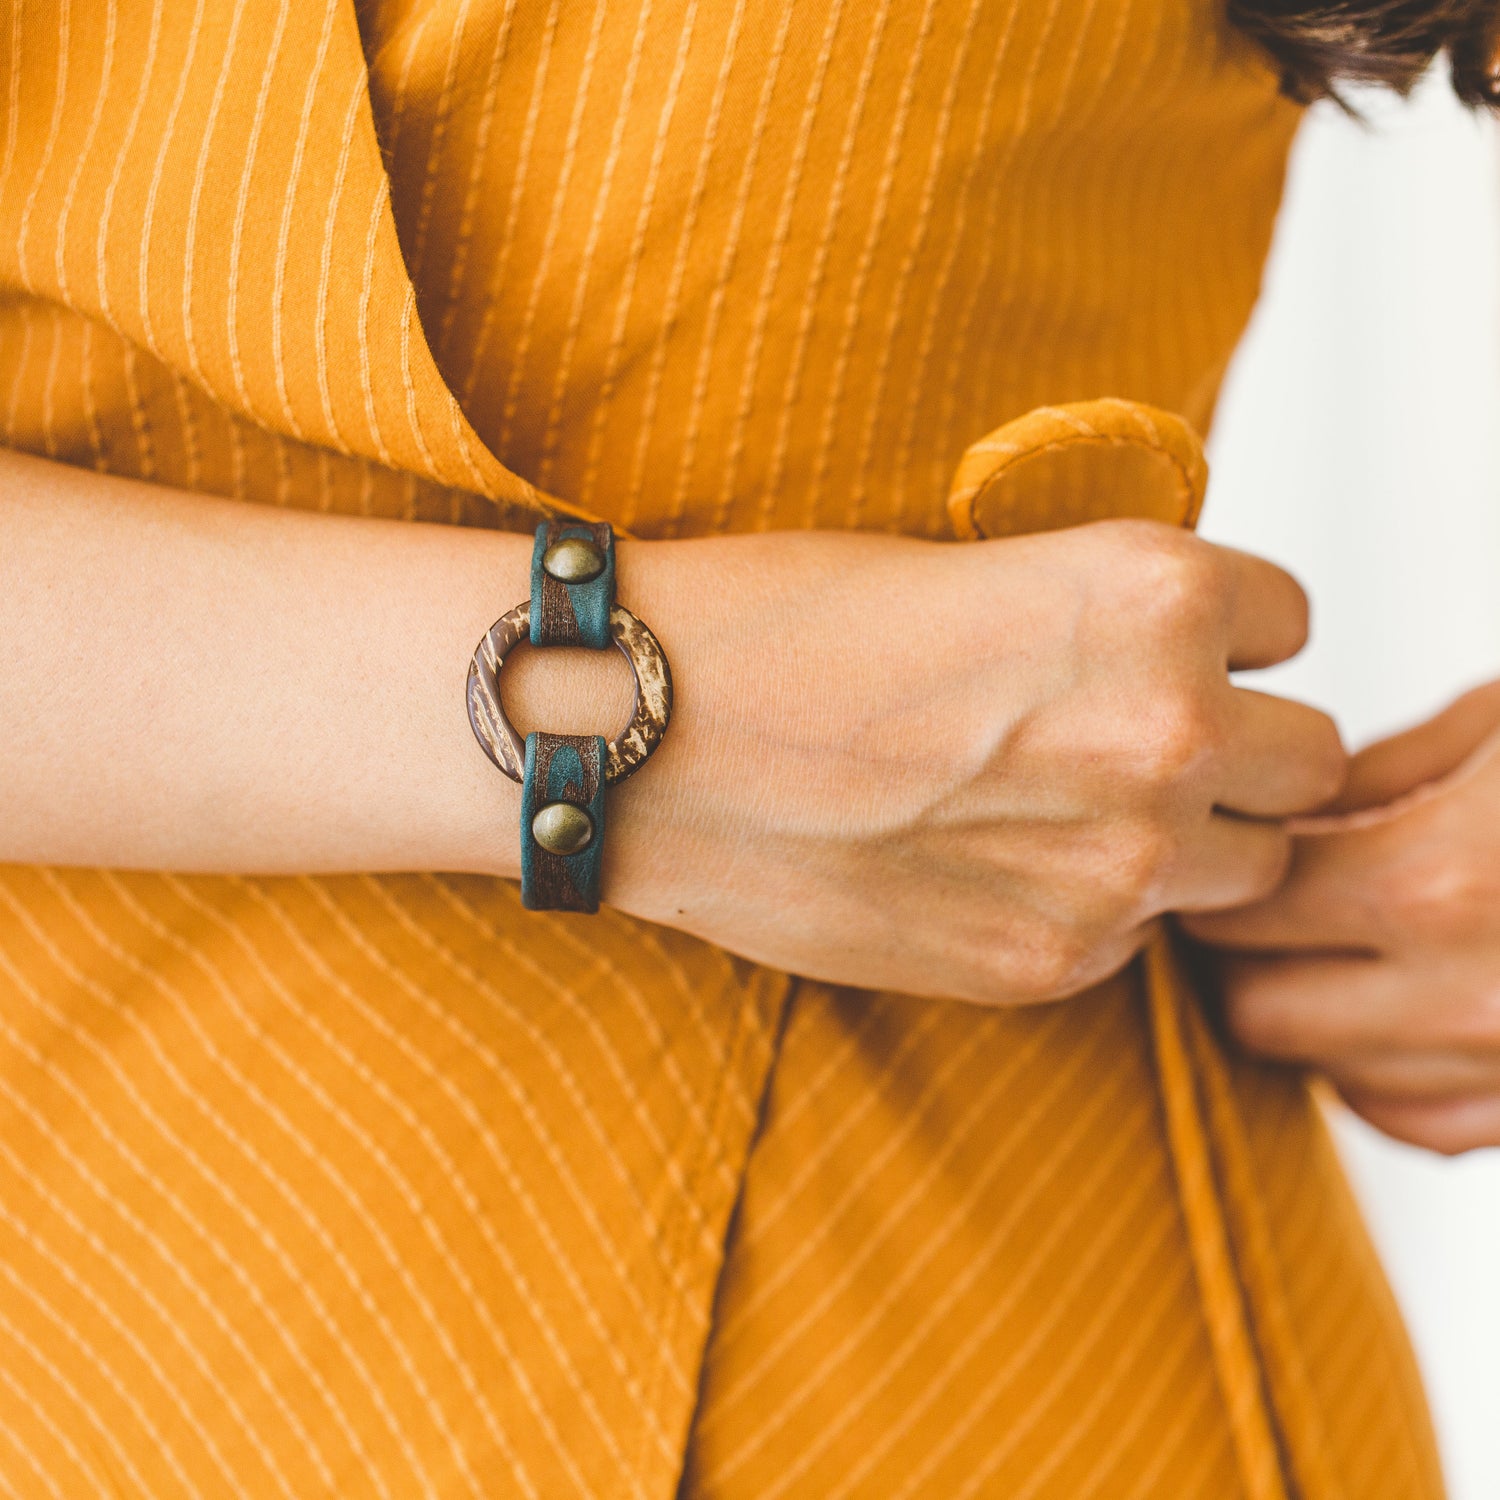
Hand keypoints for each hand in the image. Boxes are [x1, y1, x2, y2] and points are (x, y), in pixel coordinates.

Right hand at [596, 520, 1343, 1004]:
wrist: (645, 736)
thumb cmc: (780, 623)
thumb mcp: (974, 565)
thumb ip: (1110, 621)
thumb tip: (1185, 664)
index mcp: (1153, 597)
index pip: (1293, 621)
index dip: (1228, 634)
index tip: (1167, 648)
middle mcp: (1166, 733)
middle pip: (1308, 759)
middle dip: (1238, 748)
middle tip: (1130, 738)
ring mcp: (1116, 866)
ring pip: (1246, 866)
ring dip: (1187, 839)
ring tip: (1062, 808)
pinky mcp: (1050, 961)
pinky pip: (1139, 937)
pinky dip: (1093, 905)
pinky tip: (987, 864)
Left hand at [1182, 681, 1499, 1153]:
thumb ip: (1382, 776)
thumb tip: (1290, 817)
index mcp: (1441, 882)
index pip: (1242, 914)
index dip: (1216, 879)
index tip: (1222, 852)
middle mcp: (1475, 1001)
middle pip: (1260, 1016)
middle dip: (1243, 956)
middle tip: (1260, 902)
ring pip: (1330, 1079)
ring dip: (1313, 1016)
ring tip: (1342, 945)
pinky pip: (1416, 1124)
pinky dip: (1385, 1073)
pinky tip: (1411, 1001)